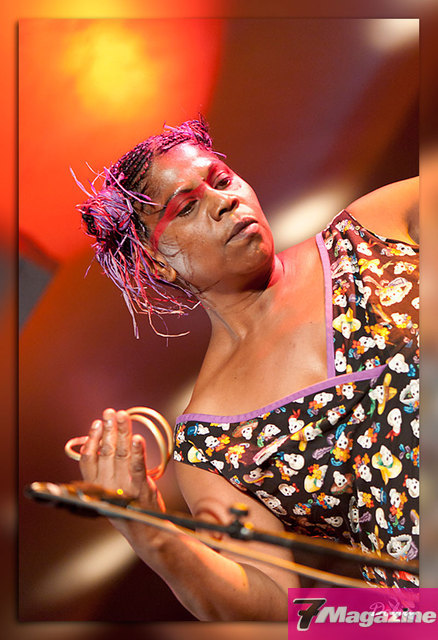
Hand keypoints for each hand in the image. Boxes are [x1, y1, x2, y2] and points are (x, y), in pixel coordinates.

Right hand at [79, 408, 165, 537]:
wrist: (146, 532)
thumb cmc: (127, 507)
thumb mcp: (109, 491)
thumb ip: (104, 470)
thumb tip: (101, 443)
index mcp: (95, 487)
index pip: (88, 458)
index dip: (92, 439)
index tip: (97, 423)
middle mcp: (106, 487)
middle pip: (105, 451)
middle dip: (109, 429)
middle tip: (111, 412)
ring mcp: (123, 488)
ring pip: (121, 454)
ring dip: (122, 432)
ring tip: (123, 416)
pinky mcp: (141, 489)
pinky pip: (138, 467)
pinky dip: (137, 452)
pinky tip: (137, 438)